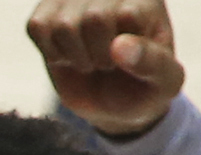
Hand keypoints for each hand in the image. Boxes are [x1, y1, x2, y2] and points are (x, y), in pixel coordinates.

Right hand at [27, 0, 182, 135]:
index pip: (127, 14)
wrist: (113, 100)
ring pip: (63, 24)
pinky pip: (36, 26)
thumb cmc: (144, 85)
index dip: (125, 51)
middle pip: (94, 17)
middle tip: (108, 64)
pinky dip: (50, 52)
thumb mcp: (164, 81)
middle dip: (98, 56)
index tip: (132, 58)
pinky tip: (67, 55)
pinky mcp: (47, 9)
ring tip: (89, 60)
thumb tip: (118, 46)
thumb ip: (152, 62)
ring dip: (75, 56)